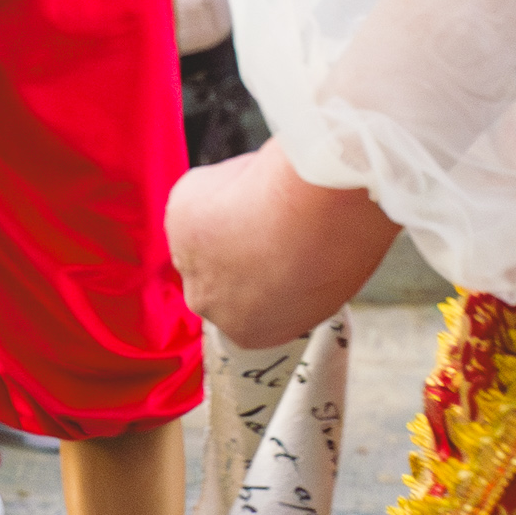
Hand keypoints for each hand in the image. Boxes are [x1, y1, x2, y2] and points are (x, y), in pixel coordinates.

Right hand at [164, 138, 400, 345]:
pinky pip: (195, 199)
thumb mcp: (327, 288)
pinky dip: (215, 187)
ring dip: (220, 219)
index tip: (276, 254)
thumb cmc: (337, 250)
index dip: (262, 277)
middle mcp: (209, 306)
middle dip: (233, 252)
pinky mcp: (178, 218)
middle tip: (268, 223)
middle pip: (214, 276)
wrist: (314, 216)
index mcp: (249, 332)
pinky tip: (247, 182)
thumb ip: (298, 287)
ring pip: (200, 236)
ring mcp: (188, 260)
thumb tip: (301, 263)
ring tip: (262, 199)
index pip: (247, 309)